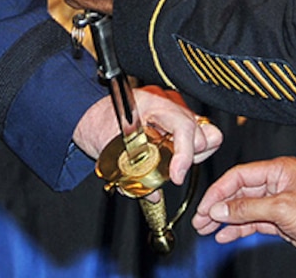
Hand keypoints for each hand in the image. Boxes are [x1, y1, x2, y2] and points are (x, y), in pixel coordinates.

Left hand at [71, 86, 222, 186]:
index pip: (184, 127)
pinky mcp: (177, 116)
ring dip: (193, 154)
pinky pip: (197, 134)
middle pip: (202, 133)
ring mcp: (175, 107)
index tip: (176, 176)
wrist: (89, 112)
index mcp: (153, 103)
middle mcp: (169, 102)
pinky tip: (173, 158)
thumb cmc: (97, 122)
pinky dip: (189, 150)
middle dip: (191, 157)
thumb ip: (132, 173)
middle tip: (172, 170)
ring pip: (206, 134)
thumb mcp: (110, 148)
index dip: (185, 155)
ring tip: (173, 163)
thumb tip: (152, 194)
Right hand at [192, 157, 295, 264]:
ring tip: (207, 229)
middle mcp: (277, 184)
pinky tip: (225, 235)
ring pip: (244, 209)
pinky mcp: (280, 221)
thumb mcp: (281, 208)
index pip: (240, 176)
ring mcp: (278, 203)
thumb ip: (248, 208)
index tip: (205, 205)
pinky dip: (238, 228)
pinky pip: (253, 222)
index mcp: (279, 170)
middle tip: (201, 219)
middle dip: (219, 206)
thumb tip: (221, 209)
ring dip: (225, 219)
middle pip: (239, 193)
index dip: (220, 190)